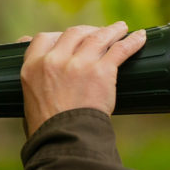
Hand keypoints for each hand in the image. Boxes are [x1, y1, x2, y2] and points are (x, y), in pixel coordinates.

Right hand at [19, 22, 145, 136]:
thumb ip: (33, 84)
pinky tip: (140, 38)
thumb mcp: (28, 101)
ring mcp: (78, 64)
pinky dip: (132, 42)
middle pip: (73, 33)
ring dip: (112, 31)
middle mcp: (54, 60)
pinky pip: (120, 49)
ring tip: (122, 29)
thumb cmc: (46, 129)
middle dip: (87, 31)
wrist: (63, 141)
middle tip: (98, 34)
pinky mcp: (101, 71)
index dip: (56, 36)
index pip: (42, 39)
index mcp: (32, 67)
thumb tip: (37, 83)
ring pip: (98, 36)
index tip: (66, 38)